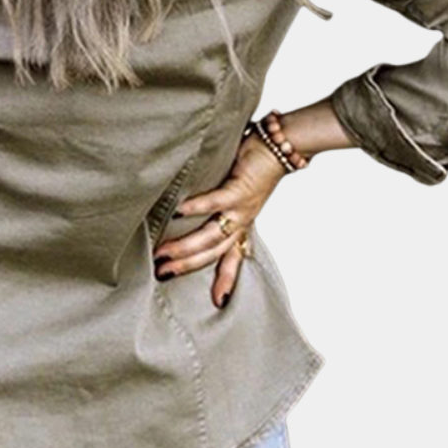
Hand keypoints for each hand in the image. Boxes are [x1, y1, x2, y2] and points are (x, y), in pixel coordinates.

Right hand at [152, 113, 302, 308]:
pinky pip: (215, 201)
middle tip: (163, 274)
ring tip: (162, 253)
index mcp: (243, 224)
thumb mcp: (239, 191)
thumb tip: (187, 207)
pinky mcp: (239, 188)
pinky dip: (197, 207)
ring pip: (211, 234)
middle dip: (187, 265)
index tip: (218, 302)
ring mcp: (241, 207)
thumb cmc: (257, 163)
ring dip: (186, 246)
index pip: (234, 257)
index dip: (227, 281)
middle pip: (214, 252)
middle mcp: (242, 220)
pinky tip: (179, 210)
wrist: (284, 145)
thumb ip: (218, 202)